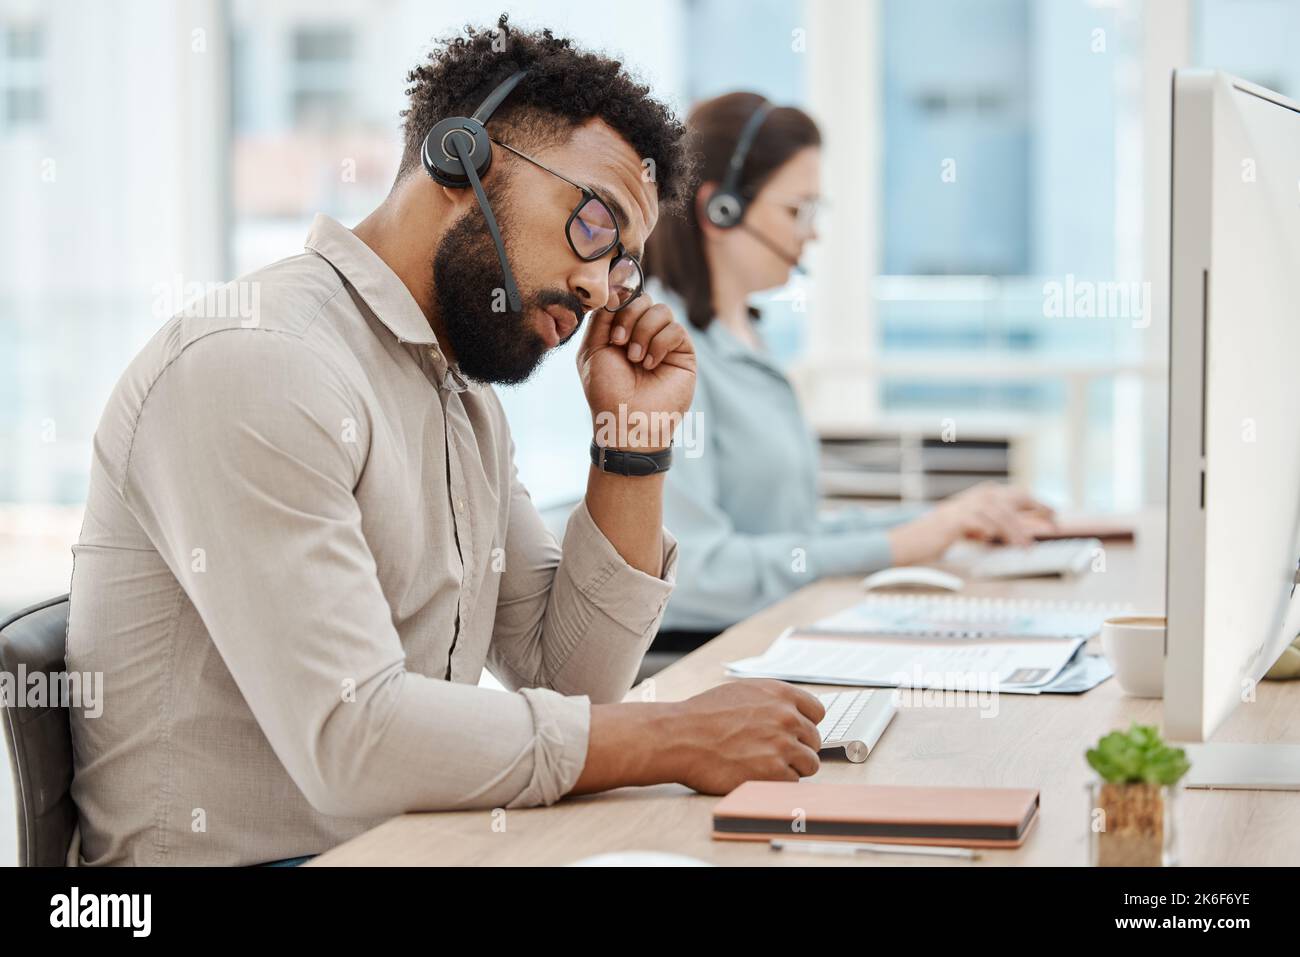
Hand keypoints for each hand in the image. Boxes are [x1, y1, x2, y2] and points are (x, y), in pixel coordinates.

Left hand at [575, 296, 695, 450]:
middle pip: (643, 298)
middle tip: (619, 342)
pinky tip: (650, 364)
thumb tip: (615, 291)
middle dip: (629, 316)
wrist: (626, 420)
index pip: (624, 298)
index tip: (609, 325)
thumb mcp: (593, 350)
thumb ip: (601, 319)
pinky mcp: (683, 353)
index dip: (618, 303)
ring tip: (635, 358)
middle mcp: (643, 333)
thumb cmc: (606, 391)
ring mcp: (664, 342)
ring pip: (661, 310)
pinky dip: (659, 344)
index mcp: (620, 330)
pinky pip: (675, 329)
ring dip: (644, 332)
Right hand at [663, 680, 824, 793]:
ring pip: (810, 763)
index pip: (817, 712)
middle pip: (814, 740)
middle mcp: (786, 716)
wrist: (680, 737)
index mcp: (780, 693)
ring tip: (765, 765)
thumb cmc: (703, 715)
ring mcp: (782, 744)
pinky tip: (756, 774)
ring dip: (791, 767)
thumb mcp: (742, 692)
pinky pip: (793, 782)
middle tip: (771, 753)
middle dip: (797, 747)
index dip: (805, 724)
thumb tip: (792, 711)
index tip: (793, 733)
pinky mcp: (774, 772)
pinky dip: (777, 782)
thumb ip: (771, 700)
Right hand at [888, 482, 1055, 564]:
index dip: (1038, 503)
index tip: (1055, 514)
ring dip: (1018, 530)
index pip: (1017, 494)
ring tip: (1027, 546)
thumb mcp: (973, 528)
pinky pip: (984, 523)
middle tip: (1054, 523)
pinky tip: (1003, 543)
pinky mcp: (957, 518)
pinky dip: (997, 533)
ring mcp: (966, 505)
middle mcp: (977, 496)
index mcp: (982, 495)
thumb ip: (995, 525)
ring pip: (1001, 512)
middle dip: (1037, 509)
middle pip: (1015, 497)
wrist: (912, 540)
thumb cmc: (942, 536)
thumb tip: (1023, 531)